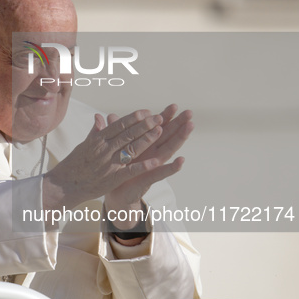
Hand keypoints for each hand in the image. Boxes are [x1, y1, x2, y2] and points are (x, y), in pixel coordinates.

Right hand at [43, 109, 164, 210]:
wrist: (63, 185)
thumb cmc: (73, 165)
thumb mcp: (83, 145)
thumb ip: (94, 132)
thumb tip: (98, 118)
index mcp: (97, 140)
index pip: (119, 124)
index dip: (134, 117)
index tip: (147, 112)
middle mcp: (104, 149)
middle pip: (128, 133)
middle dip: (145, 124)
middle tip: (159, 117)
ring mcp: (108, 163)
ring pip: (131, 148)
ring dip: (147, 139)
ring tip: (160, 131)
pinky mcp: (112, 178)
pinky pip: (130, 170)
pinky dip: (143, 165)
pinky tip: (156, 161)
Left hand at [103, 104, 192, 231]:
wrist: (115, 192)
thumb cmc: (118, 168)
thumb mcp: (116, 148)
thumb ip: (115, 132)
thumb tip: (109, 115)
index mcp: (143, 145)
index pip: (156, 128)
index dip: (164, 117)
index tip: (174, 105)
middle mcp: (151, 154)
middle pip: (167, 136)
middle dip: (178, 125)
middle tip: (189, 113)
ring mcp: (152, 166)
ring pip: (168, 151)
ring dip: (179, 140)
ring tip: (190, 128)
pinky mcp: (148, 179)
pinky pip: (160, 173)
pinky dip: (171, 168)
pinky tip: (181, 161)